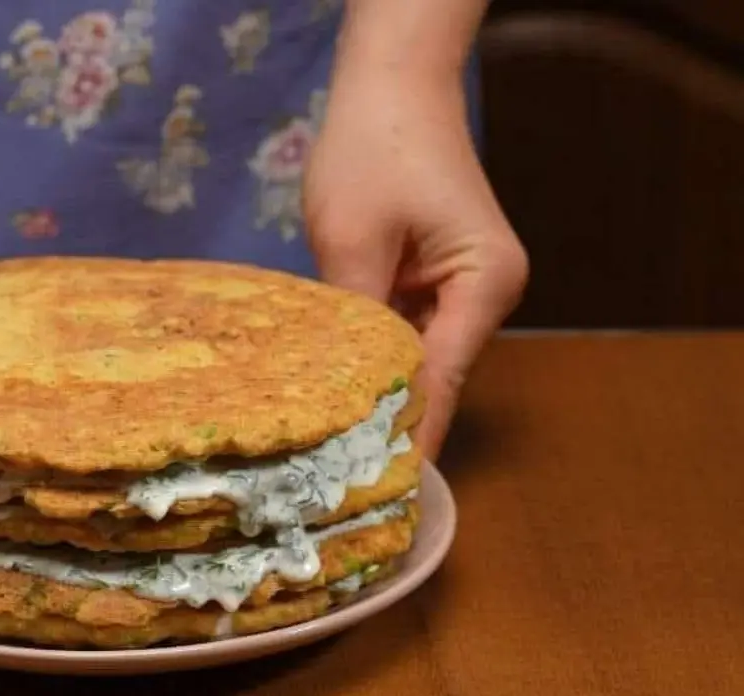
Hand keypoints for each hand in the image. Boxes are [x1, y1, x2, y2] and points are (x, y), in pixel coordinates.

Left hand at [304, 69, 527, 457]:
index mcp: (484, 286)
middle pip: (435, 376)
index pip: (442, 382)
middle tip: (334, 482)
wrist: (392, 85)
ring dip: (375, 388)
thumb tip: (342, 397)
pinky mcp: (435, 277)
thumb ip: (354, 322)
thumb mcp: (352, 242)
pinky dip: (370, 354)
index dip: (408, 437)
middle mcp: (486, 296)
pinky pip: (403, 330)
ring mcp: (463, 288)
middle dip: (388, 420)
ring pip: (416, 357)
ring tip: (326, 450)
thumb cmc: (374, 151)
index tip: (380, 495)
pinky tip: (329, 387)